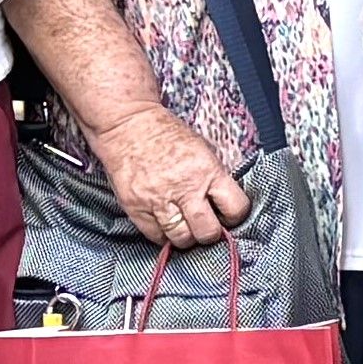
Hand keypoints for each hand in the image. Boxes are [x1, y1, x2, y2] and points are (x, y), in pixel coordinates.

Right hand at [92, 105, 251, 249]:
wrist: (127, 124)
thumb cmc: (166, 134)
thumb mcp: (202, 150)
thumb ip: (214, 179)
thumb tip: (224, 206)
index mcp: (207, 171)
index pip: (235, 208)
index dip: (235, 216)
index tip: (228, 215)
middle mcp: (184, 188)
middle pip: (207, 232)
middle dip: (210, 233)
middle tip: (206, 226)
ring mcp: (158, 200)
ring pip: (181, 239)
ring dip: (186, 237)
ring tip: (184, 225)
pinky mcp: (135, 208)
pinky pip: (155, 236)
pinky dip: (163, 235)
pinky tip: (165, 223)